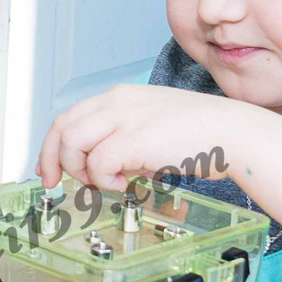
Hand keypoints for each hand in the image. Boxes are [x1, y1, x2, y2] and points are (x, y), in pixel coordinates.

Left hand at [36, 84, 255, 192]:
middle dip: (52, 159)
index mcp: (119, 97)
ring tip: (104, 183)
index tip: (49, 169)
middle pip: (62, 127)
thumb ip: (124, 143)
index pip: (69, 117)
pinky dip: (103, 180)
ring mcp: (124, 118)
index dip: (52, 145)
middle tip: (56, 183)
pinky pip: (97, 163)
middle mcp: (116, 102)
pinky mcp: (133, 139)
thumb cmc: (200, 135)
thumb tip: (107, 169)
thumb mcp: (152, 130)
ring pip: (72, 143)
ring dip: (80, 169)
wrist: (232, 133)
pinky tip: (125, 184)